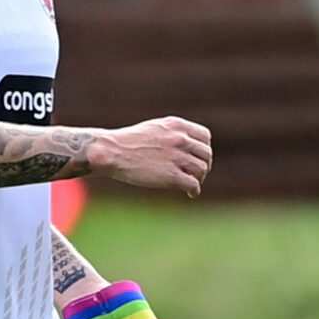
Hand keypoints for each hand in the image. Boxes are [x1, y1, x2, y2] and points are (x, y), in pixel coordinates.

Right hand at [87, 118, 212, 195]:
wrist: (112, 151)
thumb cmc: (128, 141)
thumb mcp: (155, 128)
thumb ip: (172, 133)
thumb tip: (186, 145)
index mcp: (177, 125)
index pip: (205, 137)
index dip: (203, 148)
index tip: (198, 157)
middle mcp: (180, 139)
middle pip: (206, 154)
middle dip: (203, 165)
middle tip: (198, 174)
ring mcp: (177, 157)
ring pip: (202, 170)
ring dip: (200, 178)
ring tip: (192, 184)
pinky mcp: (172, 176)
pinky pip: (193, 184)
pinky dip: (194, 190)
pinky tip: (191, 193)